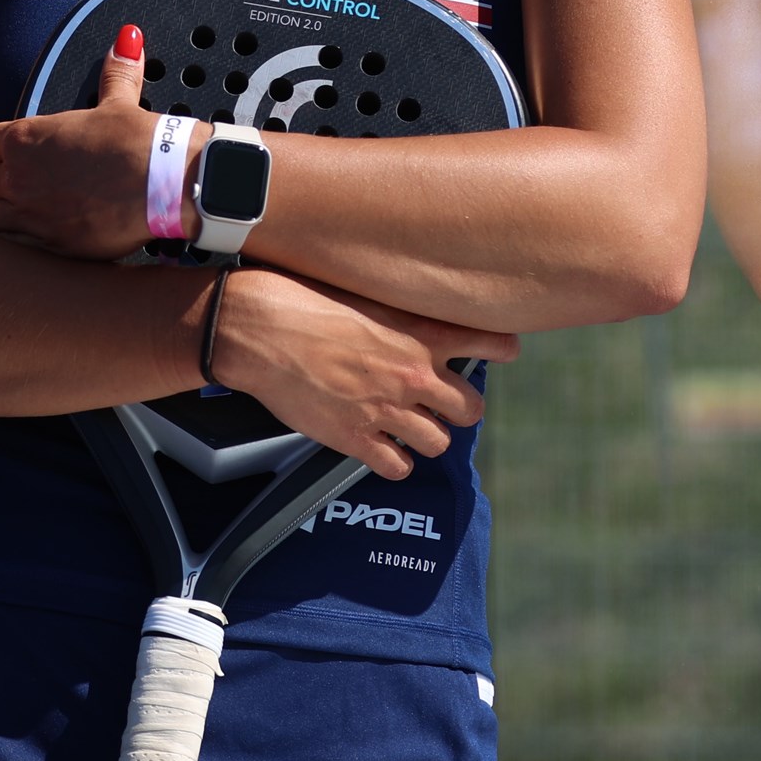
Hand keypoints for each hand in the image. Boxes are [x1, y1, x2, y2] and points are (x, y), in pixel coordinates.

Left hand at [0, 25, 173, 258]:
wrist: (165, 184)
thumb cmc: (139, 142)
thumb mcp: (120, 104)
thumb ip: (115, 74)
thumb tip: (128, 39)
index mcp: (26, 137)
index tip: (11, 155)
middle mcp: (18, 175)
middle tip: (18, 185)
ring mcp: (29, 213)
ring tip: (21, 214)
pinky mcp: (48, 244)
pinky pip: (9, 248)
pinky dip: (15, 243)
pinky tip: (34, 238)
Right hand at [208, 269, 514, 480]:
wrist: (259, 329)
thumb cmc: (304, 299)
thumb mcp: (366, 293)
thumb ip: (402, 312)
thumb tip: (420, 318)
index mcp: (420, 334)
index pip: (491, 344)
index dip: (500, 349)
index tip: (501, 351)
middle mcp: (412, 375)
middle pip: (470, 409)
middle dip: (458, 408)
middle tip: (440, 402)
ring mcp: (386, 411)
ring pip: (438, 443)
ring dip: (427, 437)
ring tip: (408, 426)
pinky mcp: (355, 438)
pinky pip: (397, 467)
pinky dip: (395, 462)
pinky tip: (383, 448)